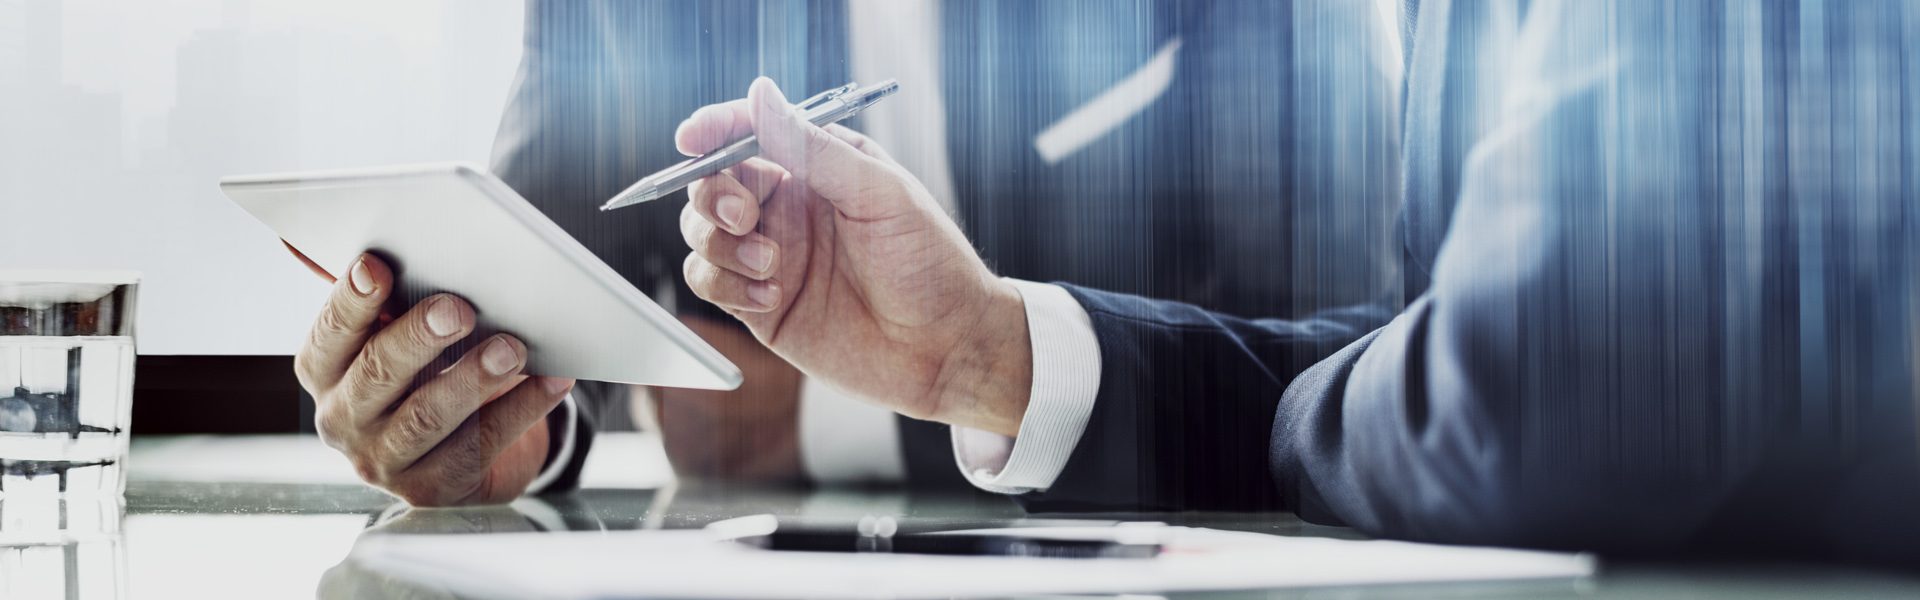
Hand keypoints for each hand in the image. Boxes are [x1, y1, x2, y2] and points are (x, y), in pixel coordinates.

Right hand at [293, 252, 574, 504]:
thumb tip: (299, 242)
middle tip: (458, 309)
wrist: (452, 449)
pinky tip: (552, 379)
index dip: (351, 300)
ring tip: (513, 348)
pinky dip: (522, 408)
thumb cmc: (418, 371)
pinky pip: (481, 445)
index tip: (377, 266)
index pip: (330, 333)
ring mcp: (385, 460)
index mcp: (323, 372)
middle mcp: (343, 419)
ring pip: (427, 417)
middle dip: (418, 338)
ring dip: (473, 379)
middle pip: (377, 374)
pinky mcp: (435, 487)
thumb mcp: (387, 332)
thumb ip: (361, 291)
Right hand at [677, 78, 1032, 435]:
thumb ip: (813, 147)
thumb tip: (760, 93)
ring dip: (720, 244)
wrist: (947, 346)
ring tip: (773, 266)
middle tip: (747, 216)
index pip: (748, 134)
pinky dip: (724, 284)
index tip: (692, 138)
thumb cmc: (929, 263)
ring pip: (701, 232)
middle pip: (712, 183)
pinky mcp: (759, 307)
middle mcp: (786, 209)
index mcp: (815, 169)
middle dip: (714, 193)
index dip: (714, 130)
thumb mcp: (879, 193)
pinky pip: (709, 283)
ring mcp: (769, 257)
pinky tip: (770, 296)